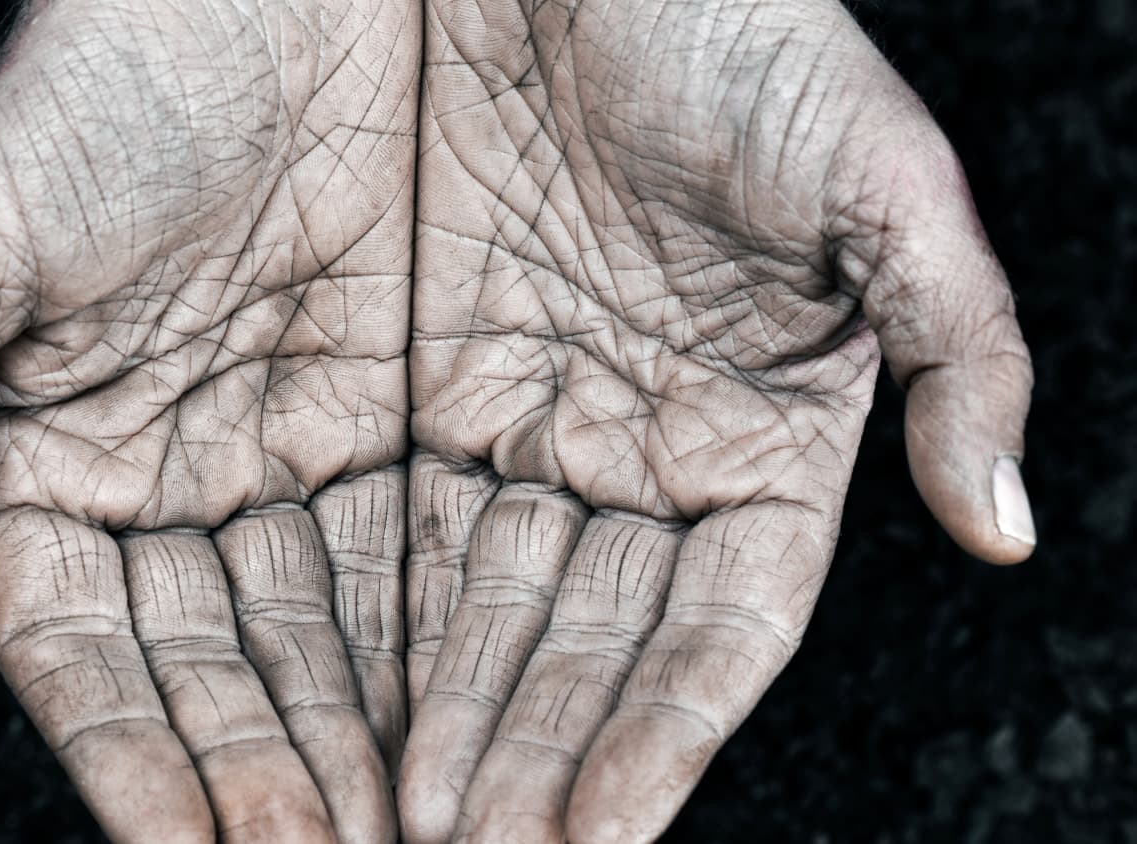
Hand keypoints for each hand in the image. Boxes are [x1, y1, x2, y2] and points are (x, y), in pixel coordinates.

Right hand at [0, 1, 417, 840]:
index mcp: (59, 458)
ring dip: (354, 741)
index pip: (86, 649)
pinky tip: (454, 729)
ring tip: (399, 833)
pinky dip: (427, 643)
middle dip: (262, 775)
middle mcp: (178, 477)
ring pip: (319, 632)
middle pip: (214, 665)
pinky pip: (411, 551)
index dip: (127, 754)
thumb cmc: (105, 73)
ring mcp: (290, 454)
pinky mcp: (395, 415)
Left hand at [399, 1, 1033, 840]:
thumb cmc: (724, 16)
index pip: (712, 627)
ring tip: (402, 828)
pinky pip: (384, 528)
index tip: (605, 835)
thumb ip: (957, 340)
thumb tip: (1003, 525)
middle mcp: (627, 450)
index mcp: (751, 429)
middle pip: (584, 645)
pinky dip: (369, 627)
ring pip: (481, 612)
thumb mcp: (873, 162)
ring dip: (447, 726)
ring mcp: (513, 425)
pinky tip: (348, 717)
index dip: (667, 733)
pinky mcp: (402, 387)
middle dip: (534, 761)